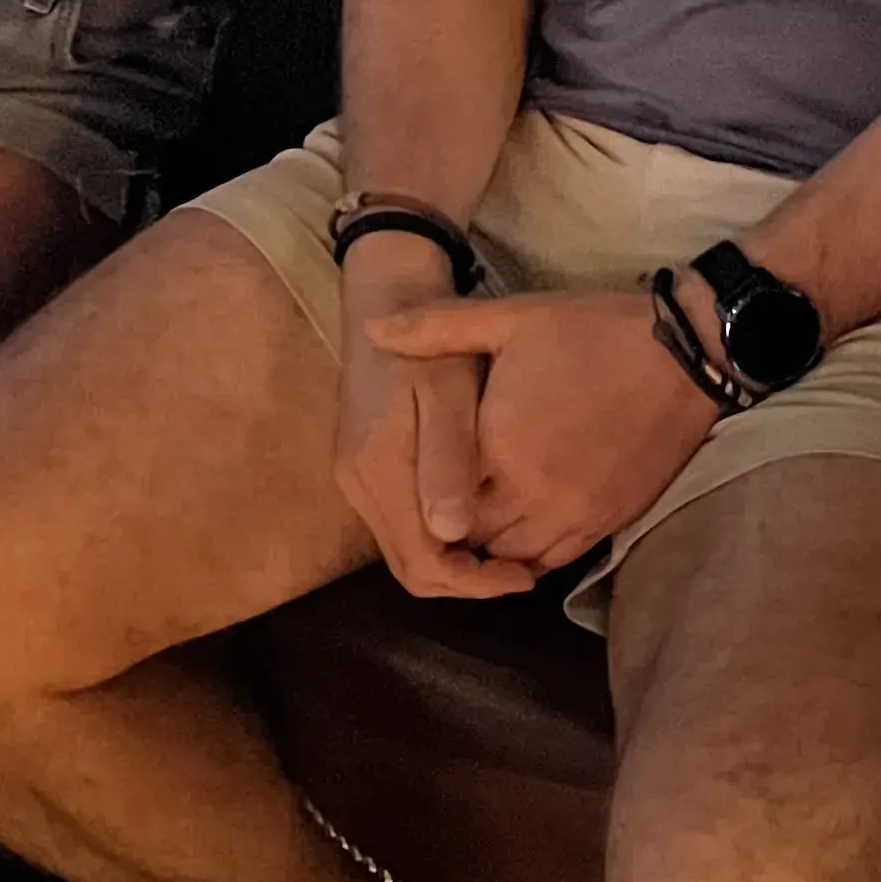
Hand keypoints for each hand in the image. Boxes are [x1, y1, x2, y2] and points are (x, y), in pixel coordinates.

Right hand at [330, 243, 538, 600]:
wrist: (389, 299)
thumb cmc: (432, 346)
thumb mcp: (448, 396)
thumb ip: (448, 462)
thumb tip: (454, 534)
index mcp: (377, 470)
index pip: (422, 562)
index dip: (474, 582)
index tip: (525, 576)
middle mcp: (357, 484)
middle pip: (410, 566)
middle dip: (466, 582)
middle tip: (523, 573)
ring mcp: (355, 478)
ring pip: (405, 549)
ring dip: (454, 563)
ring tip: (508, 554)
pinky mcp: (364, 468)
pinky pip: (402, 525)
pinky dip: (440, 538)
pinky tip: (479, 524)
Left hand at [363, 286, 720, 576]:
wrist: (685, 352)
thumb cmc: (593, 331)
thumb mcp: (512, 318)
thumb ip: (437, 328)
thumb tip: (374, 329)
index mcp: (501, 446)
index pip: (441, 504)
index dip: (425, 499)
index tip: (417, 482)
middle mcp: (534, 493)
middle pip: (474, 541)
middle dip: (456, 528)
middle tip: (445, 504)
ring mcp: (576, 513)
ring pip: (514, 558)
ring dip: (494, 544)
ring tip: (482, 515)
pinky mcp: (610, 522)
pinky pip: (558, 560)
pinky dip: (534, 552)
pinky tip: (525, 526)